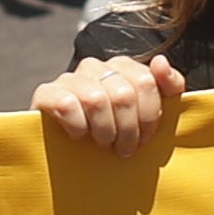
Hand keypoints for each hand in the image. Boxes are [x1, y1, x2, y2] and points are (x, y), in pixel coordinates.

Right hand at [34, 55, 187, 155]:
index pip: (145, 81)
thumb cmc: (115, 132)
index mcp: (121, 67)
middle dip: (128, 129)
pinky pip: (67, 104)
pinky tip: (79, 136)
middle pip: (123, 94)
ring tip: (103, 144)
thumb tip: (160, 61)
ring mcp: (69, 78)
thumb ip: (168, 86)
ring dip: (104, 131)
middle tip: (124, 149)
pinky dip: (78, 126)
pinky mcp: (45, 93)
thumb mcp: (149, 112)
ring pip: (96, 100)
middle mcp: (94, 66)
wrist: (68, 154)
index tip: (145, 138)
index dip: (149, 115)